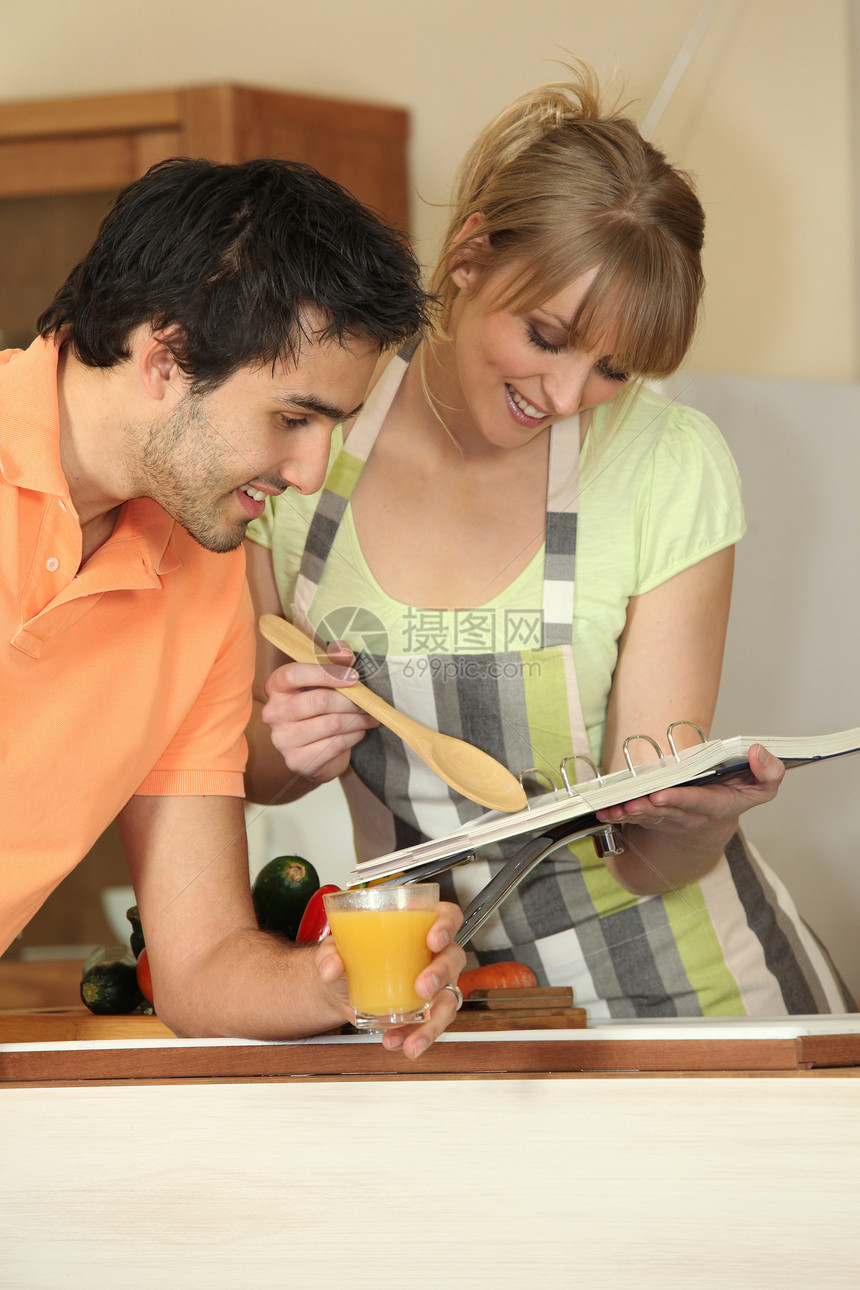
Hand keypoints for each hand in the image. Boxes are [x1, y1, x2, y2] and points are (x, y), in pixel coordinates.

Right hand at [260, 642, 378, 783]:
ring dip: (357, 719)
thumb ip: (333, 663)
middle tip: (369, 702)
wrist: (314, 754)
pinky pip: (335, 744)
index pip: (294, 674)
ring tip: (369, 717)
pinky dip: (354, 736)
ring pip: (332, 723)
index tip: (353, 677)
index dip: (326, 673)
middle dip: (350, 701)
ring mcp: (282, 739)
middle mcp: (273, 713)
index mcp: (275, 688)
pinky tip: (358, 732)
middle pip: (319, 700)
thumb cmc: (319, 710)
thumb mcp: (324, 683)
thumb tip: (344, 653)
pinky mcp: (297, 760)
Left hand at [315, 901, 466, 1058]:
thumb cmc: (349, 956)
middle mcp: (432, 955)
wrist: (342, 989)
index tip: (433, 938)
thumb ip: (330, 953)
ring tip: (414, 1037)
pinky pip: (431, 1024)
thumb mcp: (336, 948)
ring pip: (448, 999)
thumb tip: (332, 966)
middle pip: (453, 957)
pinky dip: (416, 1036)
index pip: (447, 916)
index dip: (447, 925)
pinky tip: (395, 1040)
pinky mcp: (426, 1011)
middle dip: (441, 974)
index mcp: (417, 927)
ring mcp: (434, 985)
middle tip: (421, 987)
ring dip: (435, 1020)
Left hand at [595, 743, 784, 834]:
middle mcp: (690, 815)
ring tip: (615, 807)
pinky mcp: (653, 817)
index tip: (663, 795)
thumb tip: (758, 751)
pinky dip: (618, 813)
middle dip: (649, 808)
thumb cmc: (735, 796)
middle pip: (667, 812)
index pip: (698, 803)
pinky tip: (604, 809)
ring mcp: (669, 818)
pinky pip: (633, 817)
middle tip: (632, 803)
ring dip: (629, 812)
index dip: (680, 800)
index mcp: (716, 806)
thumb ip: (769, 772)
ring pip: (647, 816)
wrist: (713, 824)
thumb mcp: (761, 787)